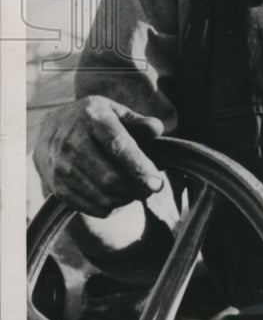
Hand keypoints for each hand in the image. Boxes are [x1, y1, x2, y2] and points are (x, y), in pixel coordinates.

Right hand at [33, 96, 164, 217]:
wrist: (48, 131)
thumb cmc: (91, 121)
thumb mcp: (113, 111)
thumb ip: (137, 121)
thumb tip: (157, 129)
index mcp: (93, 119)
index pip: (118, 147)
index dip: (139, 167)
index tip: (157, 183)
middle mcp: (73, 143)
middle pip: (110, 177)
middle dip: (136, 188)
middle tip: (150, 189)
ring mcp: (62, 167)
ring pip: (101, 195)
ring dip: (125, 199)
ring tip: (135, 192)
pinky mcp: (57, 187)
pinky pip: (89, 207)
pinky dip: (109, 208)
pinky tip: (117, 198)